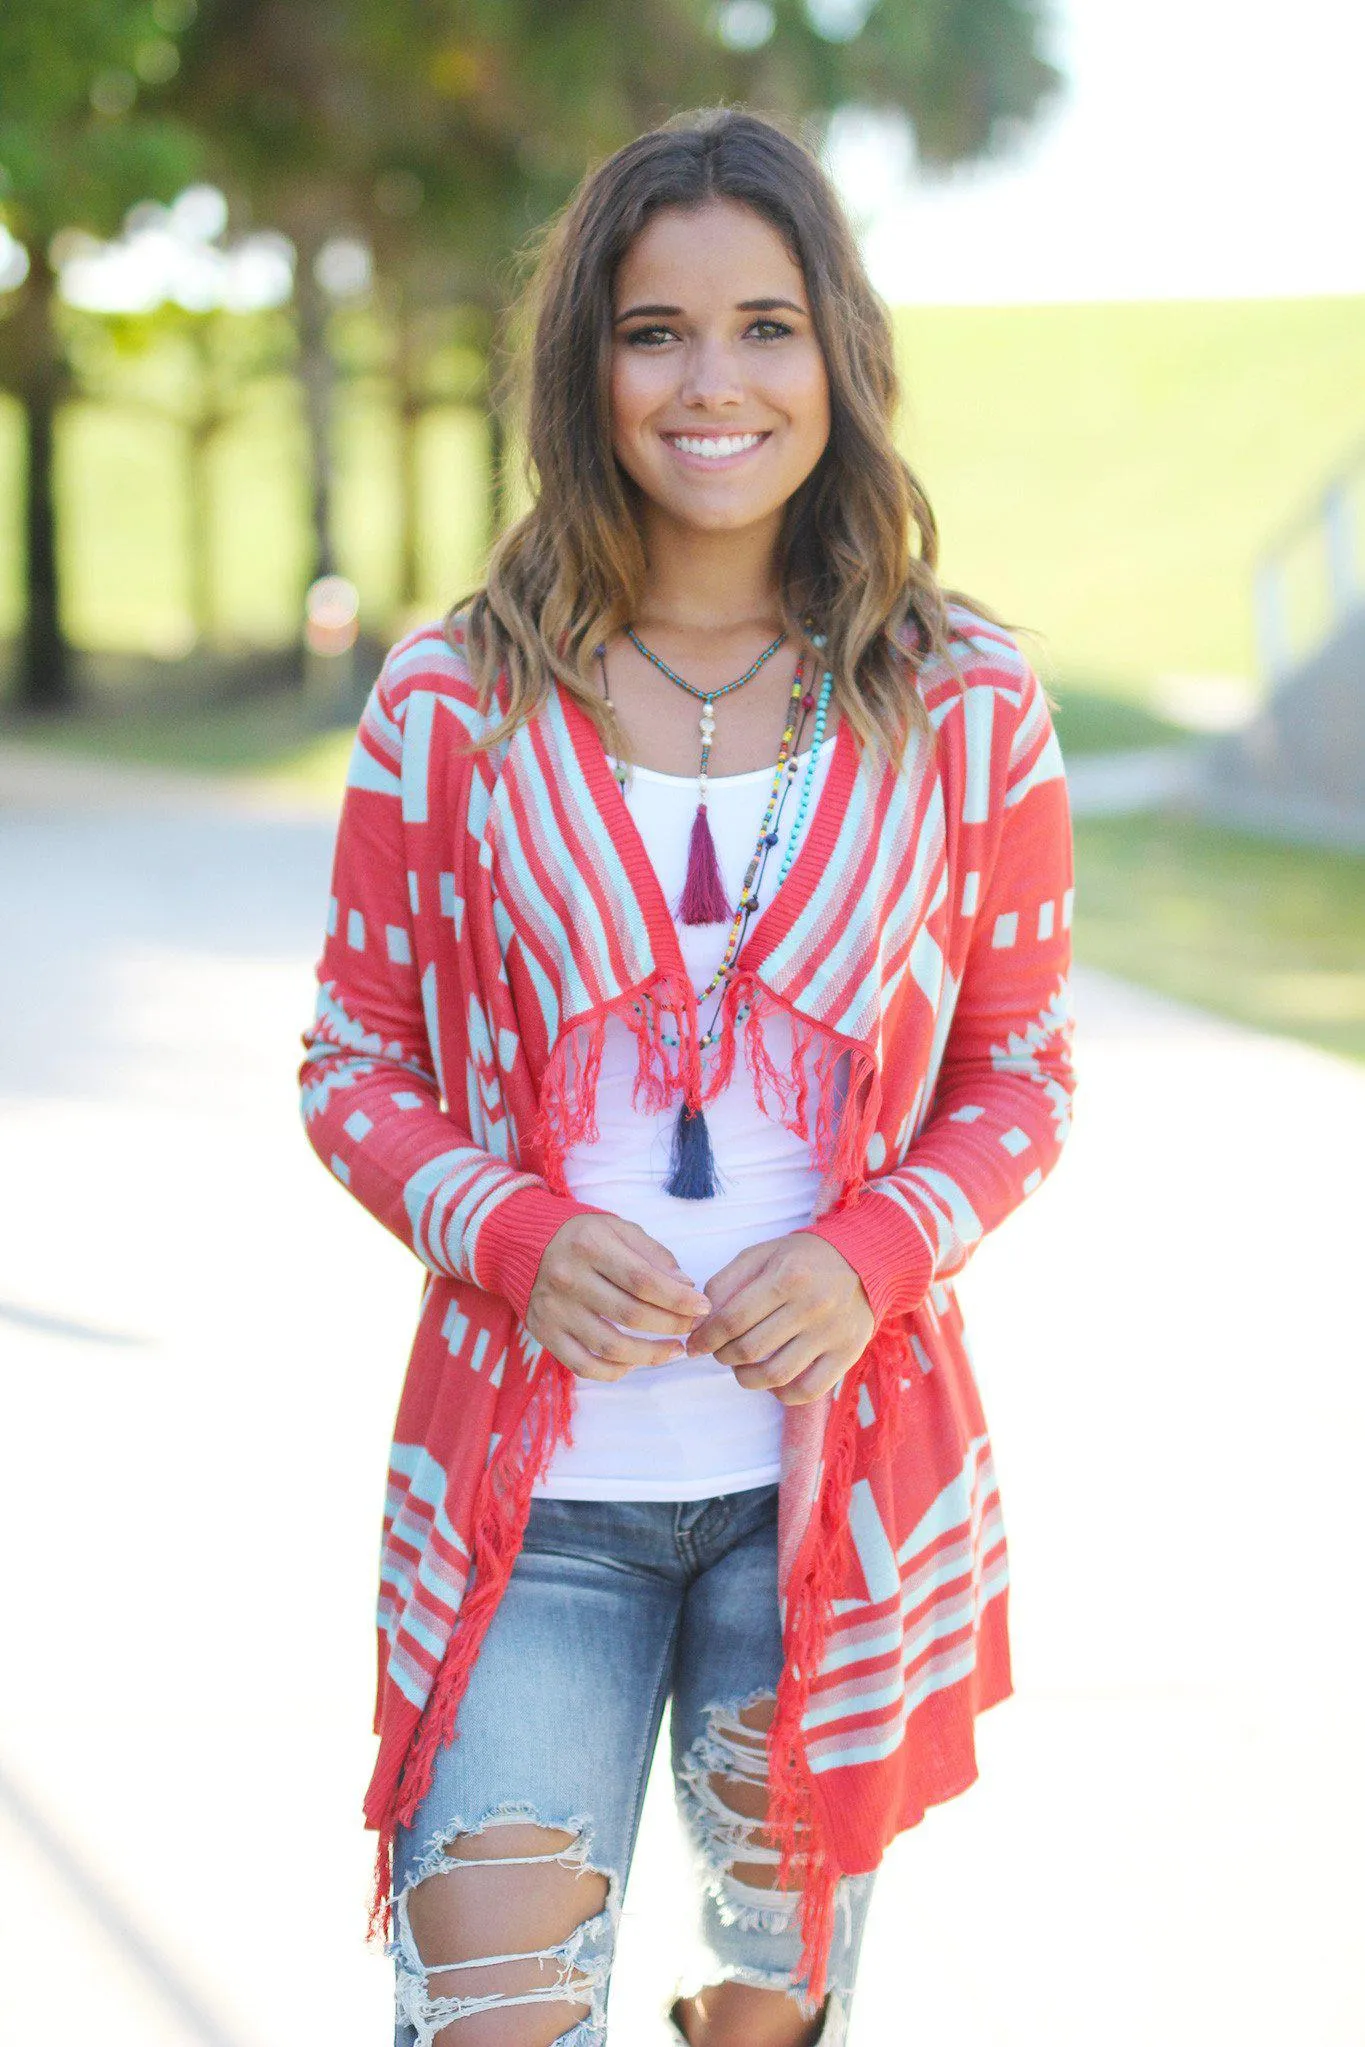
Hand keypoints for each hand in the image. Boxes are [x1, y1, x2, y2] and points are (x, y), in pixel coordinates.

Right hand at [526, 1213, 711, 1383]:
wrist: (523, 1243)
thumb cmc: (583, 1236)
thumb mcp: (618, 1230)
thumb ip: (654, 1256)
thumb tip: (686, 1288)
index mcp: (590, 1245)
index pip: (644, 1281)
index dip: (679, 1299)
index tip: (703, 1307)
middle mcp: (568, 1278)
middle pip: (632, 1315)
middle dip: (672, 1326)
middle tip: (692, 1329)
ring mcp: (554, 1309)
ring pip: (611, 1347)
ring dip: (651, 1355)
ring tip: (674, 1350)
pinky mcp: (544, 1333)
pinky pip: (584, 1366)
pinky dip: (615, 1371)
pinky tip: (635, 1362)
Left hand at [684, 1232, 873, 1406]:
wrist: (864, 1259)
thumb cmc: (803, 1258)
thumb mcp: (762, 1254)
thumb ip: (727, 1282)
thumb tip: (700, 1318)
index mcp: (786, 1277)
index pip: (732, 1319)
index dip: (706, 1337)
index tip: (695, 1345)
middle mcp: (811, 1306)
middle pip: (750, 1349)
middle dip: (723, 1356)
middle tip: (720, 1352)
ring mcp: (831, 1333)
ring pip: (775, 1375)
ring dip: (746, 1379)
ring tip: (742, 1368)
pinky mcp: (847, 1353)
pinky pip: (807, 1390)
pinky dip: (782, 1394)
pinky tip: (773, 1381)